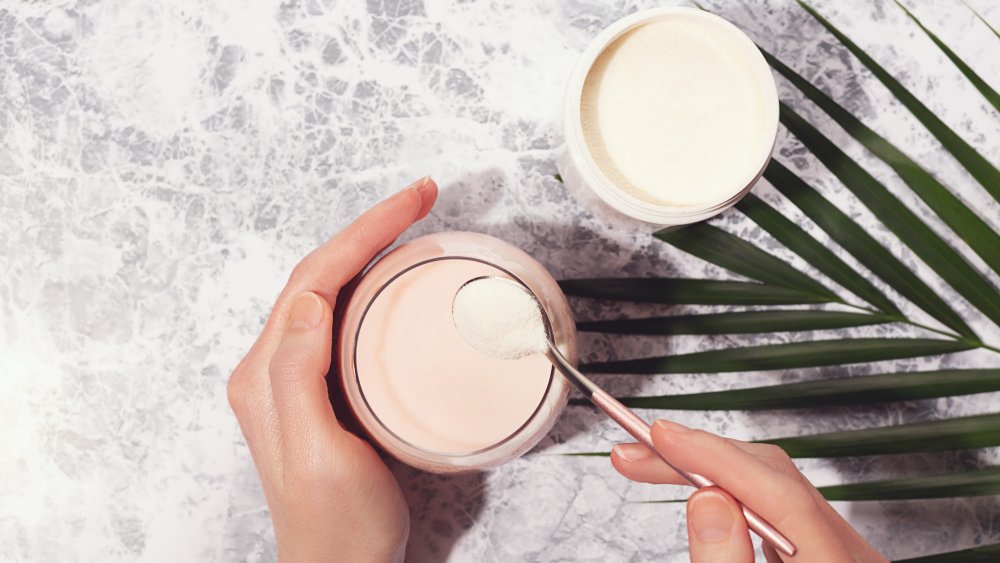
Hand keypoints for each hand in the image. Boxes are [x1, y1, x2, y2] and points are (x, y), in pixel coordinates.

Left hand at [227, 177, 437, 562]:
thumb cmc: (335, 519)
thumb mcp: (317, 451)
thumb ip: (298, 376)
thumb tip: (307, 301)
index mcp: (268, 374)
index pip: (315, 279)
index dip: (364, 232)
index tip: (412, 202)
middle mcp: (275, 366)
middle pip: (321, 272)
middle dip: (371, 227)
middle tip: (421, 197)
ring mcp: (297, 375)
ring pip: (331, 288)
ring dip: (370, 248)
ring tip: (412, 222)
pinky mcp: (322, 386)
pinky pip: (343, 315)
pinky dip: (372, 283)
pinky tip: (396, 279)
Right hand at [611, 420, 887, 562]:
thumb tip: (708, 501)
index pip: (776, 493)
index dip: (713, 456)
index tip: (659, 437)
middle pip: (776, 480)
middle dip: (699, 458)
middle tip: (633, 456)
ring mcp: (844, 561)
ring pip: (777, 490)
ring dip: (711, 472)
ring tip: (652, 467)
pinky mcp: (827, 562)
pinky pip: (779, 511)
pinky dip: (733, 494)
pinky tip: (701, 495)